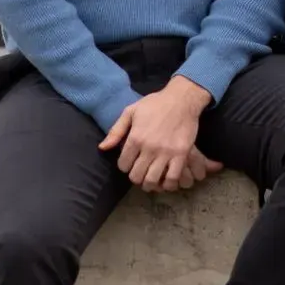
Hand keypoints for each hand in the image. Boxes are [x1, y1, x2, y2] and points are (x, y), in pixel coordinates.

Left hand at [100, 75, 218, 191]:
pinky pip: (173, 178)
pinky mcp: (182, 155)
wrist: (182, 99)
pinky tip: (166, 180)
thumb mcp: (131, 111)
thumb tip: (102, 148)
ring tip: (152, 179)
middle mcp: (149, 148)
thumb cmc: (155, 104)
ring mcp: (166, 152)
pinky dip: (168, 184)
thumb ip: (116, 131)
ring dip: (150, 184)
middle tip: (140, 172)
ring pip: (153, 180)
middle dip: (136, 177)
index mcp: (135, 138)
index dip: (125, 166)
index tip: (130, 162)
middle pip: (136, 176)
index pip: (123, 165)